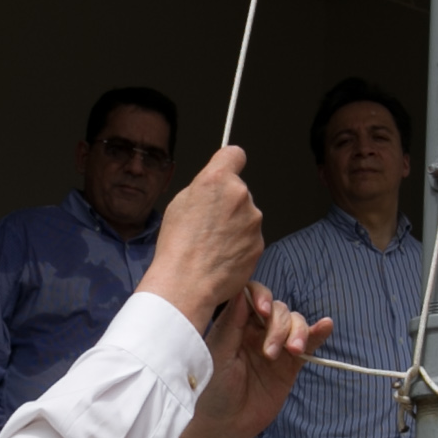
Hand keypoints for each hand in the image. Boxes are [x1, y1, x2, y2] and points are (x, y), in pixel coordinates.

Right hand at [133, 147, 264, 325]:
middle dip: (228, 203)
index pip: (234, 154)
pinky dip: (239, 245)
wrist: (187, 282)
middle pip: (239, 191)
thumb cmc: (177, 246)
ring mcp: (253, 220)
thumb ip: (203, 188)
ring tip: (212, 244)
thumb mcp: (179, 203)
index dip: (229, 163)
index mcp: (217, 180)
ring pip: (246, 216)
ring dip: (235, 225)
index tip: (227, 170)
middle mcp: (240, 195)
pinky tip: (221, 256)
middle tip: (208, 223)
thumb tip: (214, 187)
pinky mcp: (259, 243)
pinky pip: (250, 238)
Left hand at [177, 286, 331, 437]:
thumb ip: (232, 324)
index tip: (263, 309)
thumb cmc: (210, 389)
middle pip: (278, 310)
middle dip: (279, 326)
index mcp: (235, 324)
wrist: (222, 425)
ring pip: (295, 323)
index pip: (253, 296)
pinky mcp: (290, 365)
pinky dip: (318, 333)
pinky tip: (325, 326)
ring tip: (293, 351)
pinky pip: (308, 343)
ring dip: (297, 332)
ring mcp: (276, 346)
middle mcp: (256, 331)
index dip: (262, 296)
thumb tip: (243, 291)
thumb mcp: (218, 354)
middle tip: (269, 353)